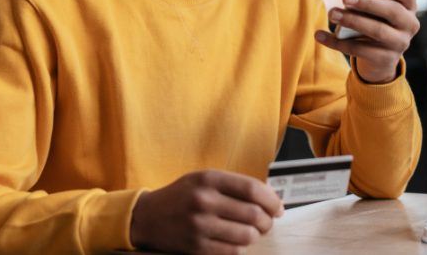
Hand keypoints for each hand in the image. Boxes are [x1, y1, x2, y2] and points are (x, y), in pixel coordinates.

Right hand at [130, 170, 283, 253]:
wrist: (147, 217)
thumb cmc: (182, 195)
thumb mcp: (204, 179)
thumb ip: (233, 185)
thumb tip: (269, 197)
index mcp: (209, 179)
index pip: (252, 188)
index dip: (271, 199)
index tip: (278, 206)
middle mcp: (204, 200)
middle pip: (253, 213)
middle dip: (267, 220)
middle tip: (268, 221)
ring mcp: (200, 225)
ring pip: (246, 235)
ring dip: (255, 235)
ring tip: (252, 231)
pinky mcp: (197, 247)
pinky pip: (233, 251)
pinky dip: (241, 247)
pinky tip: (237, 240)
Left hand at [315, 0, 419, 83]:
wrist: (379, 58)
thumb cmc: (374, 21)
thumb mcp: (374, 8)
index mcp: (409, 6)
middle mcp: (410, 25)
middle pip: (392, 11)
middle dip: (367, 3)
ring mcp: (400, 44)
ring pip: (378, 30)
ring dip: (352, 20)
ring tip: (332, 13)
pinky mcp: (385, 59)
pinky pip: (360, 50)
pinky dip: (338, 43)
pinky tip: (320, 35)